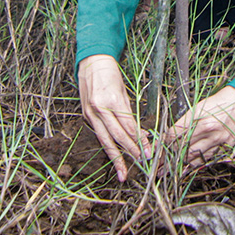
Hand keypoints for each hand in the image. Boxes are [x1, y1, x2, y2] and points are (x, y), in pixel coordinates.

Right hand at [78, 55, 150, 181]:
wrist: (91, 62)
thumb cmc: (111, 74)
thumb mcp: (124, 90)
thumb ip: (129, 112)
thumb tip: (139, 133)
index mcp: (112, 101)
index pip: (129, 126)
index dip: (139, 141)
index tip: (148, 151)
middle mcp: (99, 109)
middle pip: (117, 137)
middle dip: (130, 152)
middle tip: (141, 163)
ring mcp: (90, 113)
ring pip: (105, 140)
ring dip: (116, 158)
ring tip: (123, 173)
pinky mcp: (85, 115)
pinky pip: (99, 134)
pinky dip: (108, 145)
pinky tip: (114, 156)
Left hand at [166, 87, 234, 168]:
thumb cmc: (221, 101)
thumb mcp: (200, 105)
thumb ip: (187, 121)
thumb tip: (172, 134)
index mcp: (199, 115)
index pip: (174, 133)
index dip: (163, 142)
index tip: (157, 147)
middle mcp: (208, 129)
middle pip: (182, 148)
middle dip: (169, 156)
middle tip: (160, 163)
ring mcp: (218, 139)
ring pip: (194, 157)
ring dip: (181, 162)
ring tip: (171, 168)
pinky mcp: (227, 147)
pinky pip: (208, 159)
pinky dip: (197, 163)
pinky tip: (189, 164)